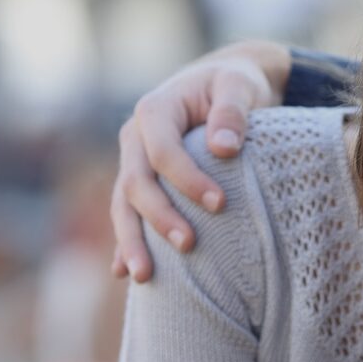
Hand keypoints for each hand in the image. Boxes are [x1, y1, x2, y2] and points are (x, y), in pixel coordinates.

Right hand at [110, 41, 290, 281]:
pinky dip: (125, 242)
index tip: (220, 203)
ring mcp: (134, 162)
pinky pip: (128, 214)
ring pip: (123, 204)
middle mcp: (135, 138)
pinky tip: (124, 272)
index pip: (163, 151)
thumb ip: (232, 111)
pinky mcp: (143, 181)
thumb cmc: (235, 84)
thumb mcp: (239, 85)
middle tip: (189, 246)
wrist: (224, 84)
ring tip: (143, 277)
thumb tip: (224, 148)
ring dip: (132, 241)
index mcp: (155, 110)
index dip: (187, 179)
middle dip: (159, 217)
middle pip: (136, 182)